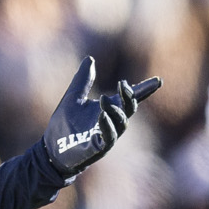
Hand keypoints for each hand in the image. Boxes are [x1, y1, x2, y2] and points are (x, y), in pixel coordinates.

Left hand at [42, 58, 160, 175]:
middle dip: (130, 97)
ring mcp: (106, 136)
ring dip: (115, 110)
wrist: (51, 149)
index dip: (145, 89)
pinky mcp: (98, 148)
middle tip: (123, 85)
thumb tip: (90, 59)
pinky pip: (108, 138)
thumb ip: (83, 80)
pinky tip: (101, 116)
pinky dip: (107, 126)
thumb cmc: (63, 125)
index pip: (131, 98)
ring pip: (121, 123)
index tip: (158, 80)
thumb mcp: (72, 97)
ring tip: (103, 99)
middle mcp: (111, 122)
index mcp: (108, 108)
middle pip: (129, 109)